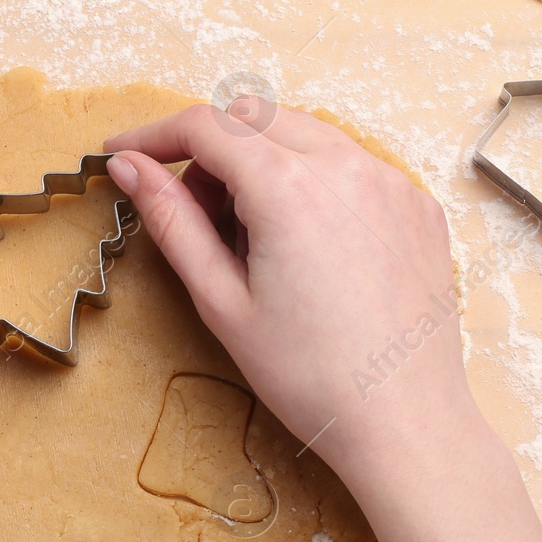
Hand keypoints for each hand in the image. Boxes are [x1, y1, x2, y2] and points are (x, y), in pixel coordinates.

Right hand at [105, 97, 477, 490]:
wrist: (405, 423)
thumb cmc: (312, 377)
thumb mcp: (221, 301)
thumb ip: (171, 221)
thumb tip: (130, 168)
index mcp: (290, 188)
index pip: (205, 125)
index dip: (153, 134)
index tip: (124, 154)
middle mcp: (346, 167)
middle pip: (254, 117)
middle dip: (210, 150)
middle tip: (194, 215)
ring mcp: (390, 181)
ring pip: (305, 134)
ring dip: (262, 163)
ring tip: (254, 240)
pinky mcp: (417, 204)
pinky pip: (351, 165)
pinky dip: (313, 183)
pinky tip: (307, 248)